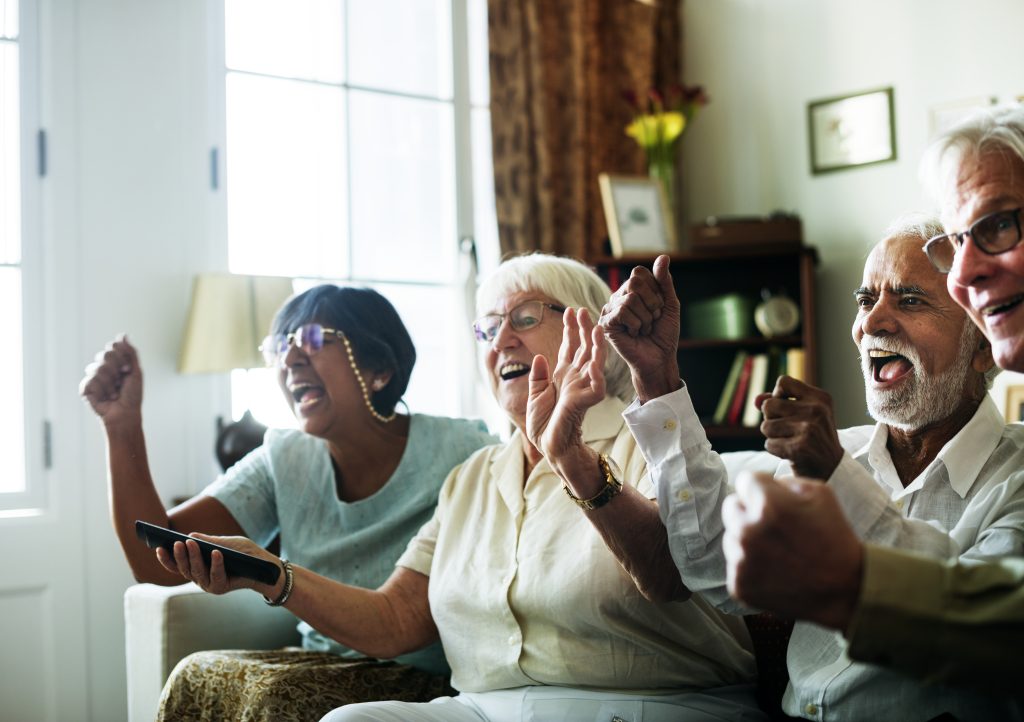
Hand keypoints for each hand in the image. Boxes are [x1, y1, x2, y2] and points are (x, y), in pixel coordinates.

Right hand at [78, 334, 143, 426]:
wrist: (126, 413)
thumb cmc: (133, 395)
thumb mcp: (136, 371)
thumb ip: (130, 352)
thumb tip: (122, 335)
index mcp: (115, 362)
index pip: (112, 346)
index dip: (121, 356)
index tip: (128, 369)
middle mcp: (103, 368)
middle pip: (104, 355)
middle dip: (116, 369)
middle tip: (121, 381)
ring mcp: (93, 377)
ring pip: (97, 368)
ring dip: (110, 382)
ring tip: (115, 392)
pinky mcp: (86, 388)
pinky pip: (90, 381)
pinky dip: (102, 390)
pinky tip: (106, 397)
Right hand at [155, 533, 281, 597]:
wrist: (263, 566)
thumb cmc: (243, 553)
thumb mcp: (226, 543)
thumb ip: (210, 541)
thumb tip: (191, 535)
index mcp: (197, 566)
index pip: (177, 564)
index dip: (166, 558)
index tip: (158, 547)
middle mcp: (199, 578)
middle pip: (184, 568)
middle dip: (179, 555)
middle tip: (176, 542)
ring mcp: (208, 584)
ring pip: (196, 572)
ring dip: (193, 557)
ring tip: (190, 543)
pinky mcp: (220, 588)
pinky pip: (215, 575)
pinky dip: (215, 563)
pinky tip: (215, 552)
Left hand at [526, 308, 605, 480]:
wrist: (549, 446)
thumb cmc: (543, 425)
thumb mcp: (534, 396)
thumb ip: (538, 376)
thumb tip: (539, 356)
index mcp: (562, 376)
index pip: (568, 348)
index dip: (569, 330)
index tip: (569, 311)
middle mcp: (575, 378)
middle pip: (582, 349)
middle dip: (582, 329)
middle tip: (582, 310)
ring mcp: (583, 388)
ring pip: (594, 361)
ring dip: (596, 344)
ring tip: (595, 326)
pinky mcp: (586, 401)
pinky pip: (596, 384)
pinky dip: (597, 371)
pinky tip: (597, 356)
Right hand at [599, 255, 680, 401]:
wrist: (660, 358)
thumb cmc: (664, 333)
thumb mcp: (670, 303)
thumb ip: (664, 281)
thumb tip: (663, 257)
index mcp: (632, 290)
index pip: (640, 273)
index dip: (655, 290)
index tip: (660, 308)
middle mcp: (619, 296)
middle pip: (634, 282)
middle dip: (652, 303)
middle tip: (653, 319)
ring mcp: (610, 309)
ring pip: (630, 299)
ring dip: (645, 318)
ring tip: (644, 329)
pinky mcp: (606, 323)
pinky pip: (622, 312)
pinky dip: (636, 325)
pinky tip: (635, 334)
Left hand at [722, 472, 863, 630]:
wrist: (845, 588)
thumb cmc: (834, 537)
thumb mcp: (820, 493)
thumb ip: (785, 481)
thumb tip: (764, 484)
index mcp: (768, 504)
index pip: (744, 481)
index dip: (761, 488)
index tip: (772, 499)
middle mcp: (748, 531)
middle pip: (731, 506)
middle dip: (749, 511)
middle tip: (773, 525)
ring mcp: (741, 560)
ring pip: (731, 537)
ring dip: (748, 540)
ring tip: (778, 551)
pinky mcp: (739, 585)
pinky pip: (735, 565)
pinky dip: (751, 567)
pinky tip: (775, 570)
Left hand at [756, 375, 842, 478]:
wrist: (831, 467)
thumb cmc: (813, 436)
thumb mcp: (803, 414)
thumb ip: (778, 402)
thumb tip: (756, 400)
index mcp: (820, 398)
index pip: (784, 382)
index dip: (776, 395)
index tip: (784, 407)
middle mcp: (816, 410)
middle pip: (769, 405)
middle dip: (771, 419)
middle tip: (787, 429)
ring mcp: (809, 429)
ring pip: (766, 426)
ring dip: (772, 436)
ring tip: (789, 440)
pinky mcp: (800, 447)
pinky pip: (769, 444)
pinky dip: (775, 450)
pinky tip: (790, 452)